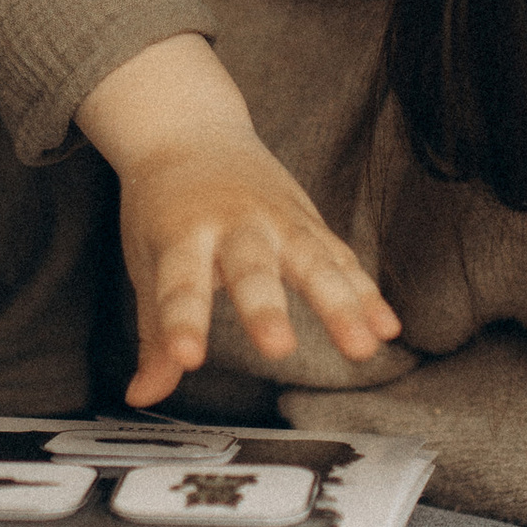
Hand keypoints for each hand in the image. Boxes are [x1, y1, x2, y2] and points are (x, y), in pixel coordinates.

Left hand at [76, 37, 400, 406]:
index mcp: (180, 234)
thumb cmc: (163, 207)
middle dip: (265, 307)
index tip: (187, 358)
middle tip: (277, 347)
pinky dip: (365, 293)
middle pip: (252, 267)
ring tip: (362, 348)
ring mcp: (277, 219)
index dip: (182, 321)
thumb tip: (141, 396)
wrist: (190, 130)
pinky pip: (341, 258)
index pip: (179, 283)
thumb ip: (155, 333)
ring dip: (340, 304)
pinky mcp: (309, 221)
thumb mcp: (146, 260)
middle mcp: (232, 223)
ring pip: (312, 261)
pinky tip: (385, 328)